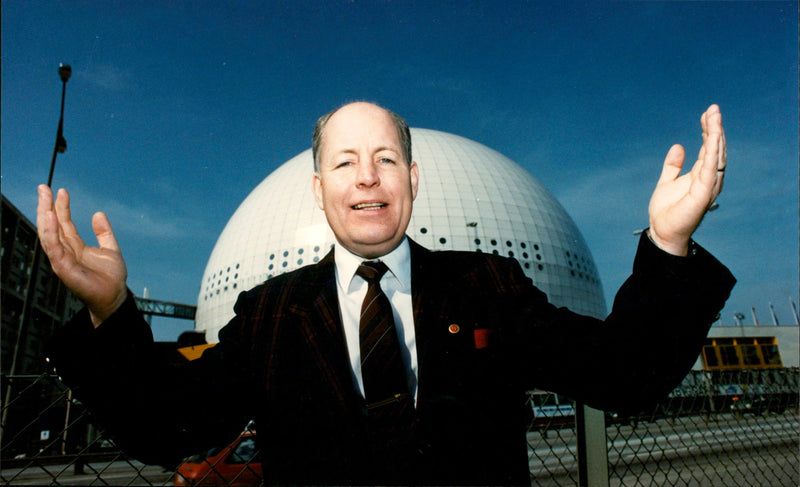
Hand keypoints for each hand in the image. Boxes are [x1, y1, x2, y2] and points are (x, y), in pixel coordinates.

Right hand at [37, 185, 127, 326]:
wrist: (114, 296)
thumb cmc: (111, 278)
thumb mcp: (111, 249)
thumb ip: (104, 232)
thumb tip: (98, 214)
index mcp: (75, 246)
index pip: (63, 223)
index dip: (61, 206)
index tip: (61, 190)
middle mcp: (65, 251)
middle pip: (51, 225)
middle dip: (46, 206)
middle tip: (44, 187)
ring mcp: (62, 259)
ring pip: (48, 234)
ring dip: (45, 215)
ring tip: (45, 198)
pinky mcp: (63, 267)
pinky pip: (53, 247)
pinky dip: (50, 232)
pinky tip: (50, 216)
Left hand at [648, 104, 725, 254]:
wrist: (662, 231)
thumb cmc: (667, 211)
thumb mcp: (666, 181)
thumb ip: (673, 165)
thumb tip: (678, 146)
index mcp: (700, 174)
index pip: (708, 148)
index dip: (708, 130)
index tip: (706, 113)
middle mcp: (709, 178)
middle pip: (715, 148)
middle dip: (715, 128)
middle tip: (713, 108)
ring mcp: (708, 185)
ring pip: (716, 155)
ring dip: (716, 135)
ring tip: (715, 116)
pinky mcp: (704, 193)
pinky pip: (711, 169)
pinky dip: (712, 153)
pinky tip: (713, 138)